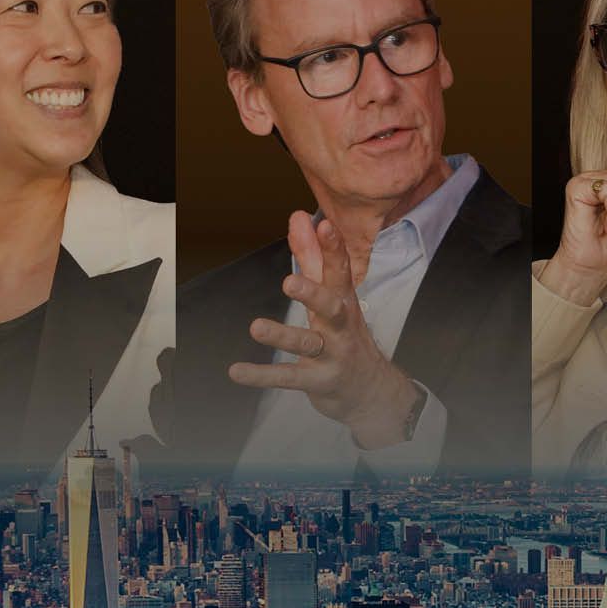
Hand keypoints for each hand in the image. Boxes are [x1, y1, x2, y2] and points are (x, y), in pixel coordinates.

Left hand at [229, 212, 420, 447]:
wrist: (370, 390)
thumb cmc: (345, 335)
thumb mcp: (332, 296)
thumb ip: (313, 257)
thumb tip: (299, 217)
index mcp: (343, 300)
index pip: (340, 271)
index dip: (333, 249)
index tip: (324, 226)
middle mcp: (341, 326)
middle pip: (331, 307)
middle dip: (313, 294)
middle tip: (289, 282)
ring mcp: (332, 355)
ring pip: (308, 343)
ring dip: (282, 335)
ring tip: (256, 327)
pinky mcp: (318, 381)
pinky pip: (289, 377)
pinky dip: (262, 375)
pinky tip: (237, 371)